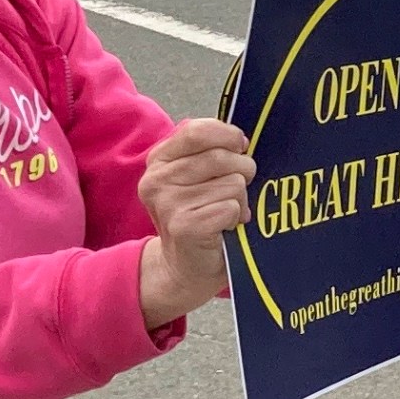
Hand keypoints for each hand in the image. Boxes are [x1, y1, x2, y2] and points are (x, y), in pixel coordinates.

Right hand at [135, 117, 253, 324]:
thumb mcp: (197, 177)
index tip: (240, 146)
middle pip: (221, 156)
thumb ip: (210, 151)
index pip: (197, 130)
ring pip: (232, 182)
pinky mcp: (185, 226)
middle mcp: (157, 180)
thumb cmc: (199, 215)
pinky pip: (232, 207)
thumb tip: (240, 140)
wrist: (184, 268)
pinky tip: (225, 227)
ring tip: (227, 211)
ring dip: (239, 198)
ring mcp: (168, 204)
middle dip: (242, 170)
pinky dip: (237, 217)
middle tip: (236, 189)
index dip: (227, 135)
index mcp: (159, 160)